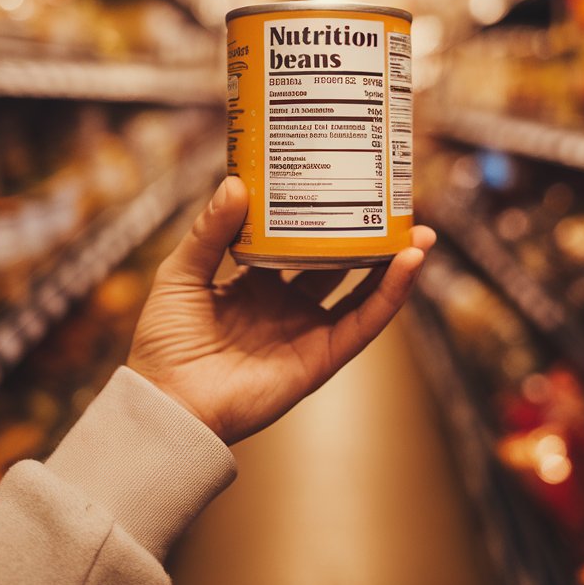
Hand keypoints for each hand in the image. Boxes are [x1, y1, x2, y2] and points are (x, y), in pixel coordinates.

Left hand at [128, 176, 435, 443]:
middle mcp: (287, 305)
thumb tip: (237, 182)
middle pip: (339, 263)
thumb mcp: (181, 272)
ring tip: (419, 233)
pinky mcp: (321, 358)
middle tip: (394, 205)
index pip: (298, 242)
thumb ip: (209, 231)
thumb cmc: (164, 341)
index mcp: (255, 282)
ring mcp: (307, 331)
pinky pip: (364, 323)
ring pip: (362, 292)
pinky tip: (408, 266)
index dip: (323, 218)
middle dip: (369, 237)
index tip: (342, 186)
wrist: (168, 401)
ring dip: (393, 264)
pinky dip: (390, 296)